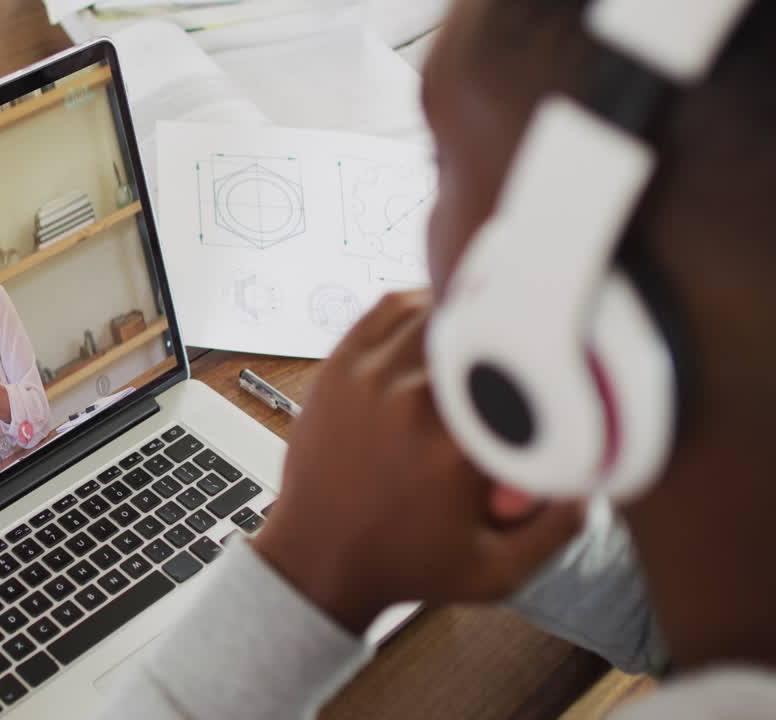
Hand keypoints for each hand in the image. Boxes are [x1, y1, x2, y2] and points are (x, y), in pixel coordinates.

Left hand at [253, 290, 582, 633]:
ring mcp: (371, 378)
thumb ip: (559, 528)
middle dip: (510, 337)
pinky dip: (420, 304)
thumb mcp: (495, 571)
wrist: (318, 558)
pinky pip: (389, 308)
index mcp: (457, 448)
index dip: (549, 361)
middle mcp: (412, 403)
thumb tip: (596, 474)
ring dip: (467, 317)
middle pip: (485, 331)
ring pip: (437, 310)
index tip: (562, 365)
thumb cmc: (403, 565)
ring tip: (485, 333)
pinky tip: (439, 320)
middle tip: (524, 347)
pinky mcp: (340, 368)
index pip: (526, 371)